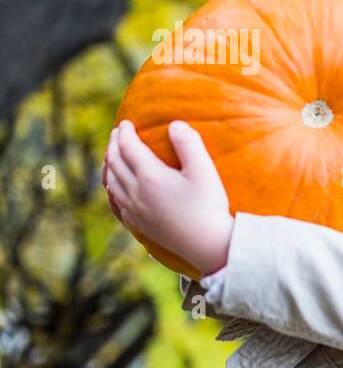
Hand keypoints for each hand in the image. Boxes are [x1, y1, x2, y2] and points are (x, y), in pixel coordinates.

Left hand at [101, 119, 234, 275]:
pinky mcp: (138, 223)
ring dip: (108, 164)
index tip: (127, 122)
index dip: (125, 132)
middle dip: (113, 144)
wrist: (207, 244)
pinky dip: (110, 187)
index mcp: (150, 176)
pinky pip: (114, 202)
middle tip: (118, 132)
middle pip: (114, 162)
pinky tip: (113, 187)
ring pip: (110, 182)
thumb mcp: (204, 170)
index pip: (128, 147)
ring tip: (112, 155)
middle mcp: (135, 192)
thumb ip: (189, 144)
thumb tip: (174, 124)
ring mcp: (134, 209)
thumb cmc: (209, 206)